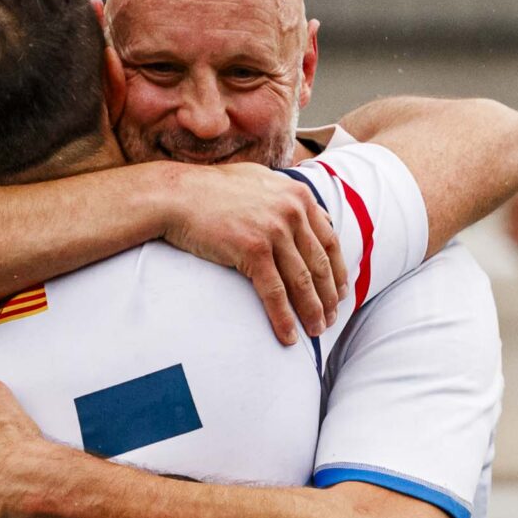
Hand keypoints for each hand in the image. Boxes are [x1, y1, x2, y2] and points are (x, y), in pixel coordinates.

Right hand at [160, 163, 345, 345]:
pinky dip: (284, 318)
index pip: (329, 240)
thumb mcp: (260, 180)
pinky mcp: (253, 249)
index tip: (340, 292)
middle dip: (329, 297)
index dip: (338, 270)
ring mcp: (274, 230)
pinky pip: (275, 292)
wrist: (177, 195)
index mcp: (298, 196)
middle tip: (331, 319)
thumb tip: (316, 212)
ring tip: (316, 331)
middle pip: (320, 264)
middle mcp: (292, 211)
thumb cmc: (212, 189)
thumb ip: (288, 196)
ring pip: (302, 281)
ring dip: (312, 311)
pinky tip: (288, 337)